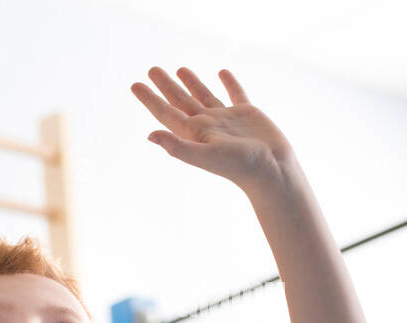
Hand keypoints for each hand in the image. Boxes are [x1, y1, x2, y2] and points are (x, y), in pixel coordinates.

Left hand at [131, 67, 295, 193]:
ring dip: (191, 82)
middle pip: (180, 100)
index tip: (135, 84)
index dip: (150, 99)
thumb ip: (177, 146)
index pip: (166, 112)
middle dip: (166, 85)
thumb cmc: (238, 165)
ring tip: (179, 69)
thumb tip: (150, 135)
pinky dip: (229, 82)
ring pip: (204, 95)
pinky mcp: (247, 114)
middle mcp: (206, 125)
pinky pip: (235, 94)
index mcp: (193, 133)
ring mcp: (226, 119)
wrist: (271, 170)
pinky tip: (222, 72)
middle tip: (152, 69)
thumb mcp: (204, 156)